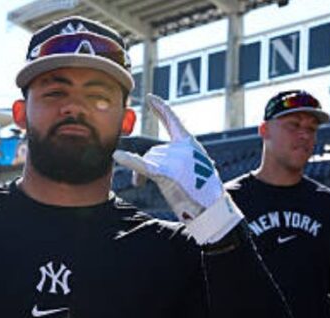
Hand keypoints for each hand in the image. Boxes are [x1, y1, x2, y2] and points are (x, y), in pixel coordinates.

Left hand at [113, 94, 242, 243]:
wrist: (211, 207)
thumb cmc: (199, 192)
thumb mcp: (189, 168)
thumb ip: (171, 160)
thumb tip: (146, 165)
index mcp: (190, 144)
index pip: (172, 120)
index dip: (161, 109)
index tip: (151, 98)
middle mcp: (183, 148)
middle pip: (153, 150)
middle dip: (145, 165)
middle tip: (138, 183)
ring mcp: (175, 159)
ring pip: (148, 161)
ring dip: (140, 175)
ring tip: (145, 187)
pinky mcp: (167, 173)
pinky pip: (144, 166)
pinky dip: (130, 162)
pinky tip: (117, 156)